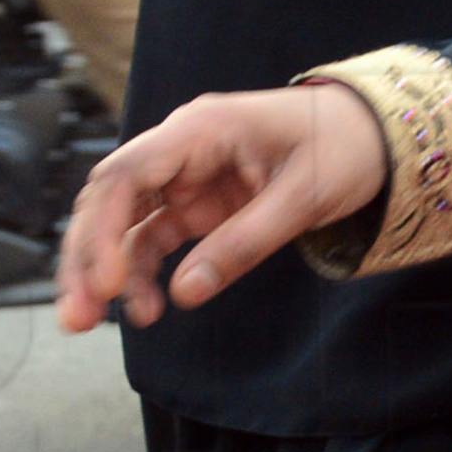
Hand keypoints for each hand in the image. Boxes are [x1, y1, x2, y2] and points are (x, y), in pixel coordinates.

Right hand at [55, 81, 389, 329]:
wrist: (376, 135)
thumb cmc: (344, 147)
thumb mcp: (303, 197)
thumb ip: (245, 242)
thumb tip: (185, 293)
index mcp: (201, 130)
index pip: (126, 174)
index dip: (103, 228)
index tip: (106, 281)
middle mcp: (180, 149)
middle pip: (109, 199)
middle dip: (85, 256)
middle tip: (76, 315)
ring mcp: (184, 177)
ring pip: (122, 223)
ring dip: (104, 270)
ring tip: (97, 322)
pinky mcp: (196, 203)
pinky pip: (153, 237)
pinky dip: (142, 272)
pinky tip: (148, 306)